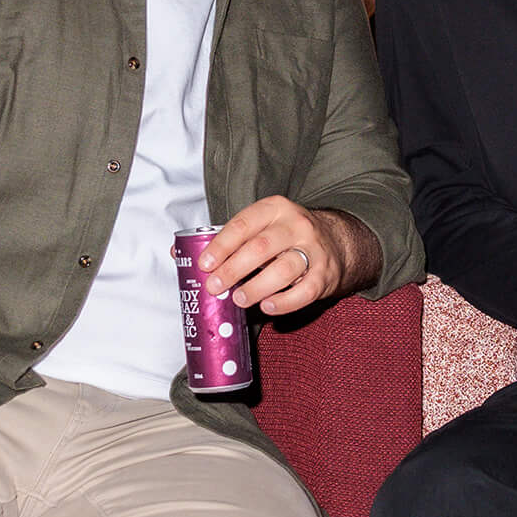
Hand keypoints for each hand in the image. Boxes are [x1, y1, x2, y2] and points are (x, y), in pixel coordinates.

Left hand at [198, 201, 376, 315]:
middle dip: (234, 268)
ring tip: (239, 299)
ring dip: (257, 287)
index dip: (221, 245)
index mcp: (274, 209)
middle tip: (215, 286)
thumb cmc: (285, 237)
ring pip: (284, 269)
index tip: (204, 264)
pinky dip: (284, 302)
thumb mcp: (261, 227)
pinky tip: (267, 308)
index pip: (243, 224)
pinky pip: (304, 291)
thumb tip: (179, 256)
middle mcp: (296, 226)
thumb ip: (227, 240)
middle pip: (261, 247)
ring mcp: (314, 250)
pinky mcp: (325, 275)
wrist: (337, 242)